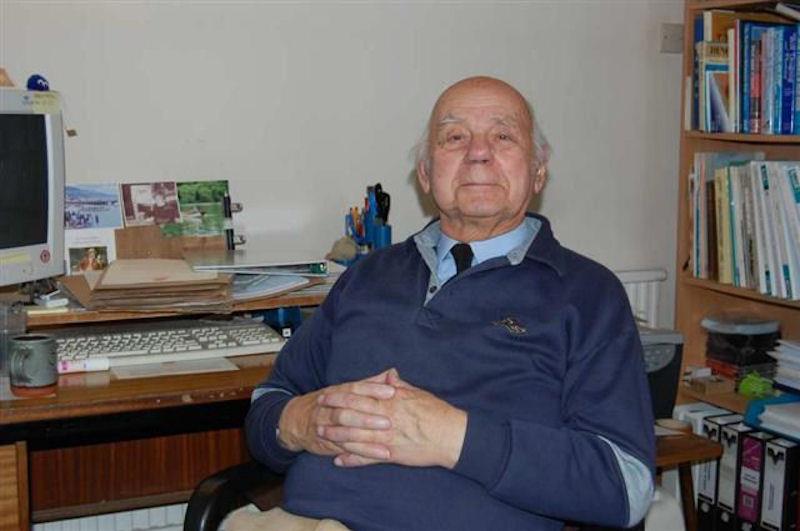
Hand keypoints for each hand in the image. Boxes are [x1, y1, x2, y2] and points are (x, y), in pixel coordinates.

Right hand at [277, 370, 395, 459]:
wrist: (295, 420)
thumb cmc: (328, 403)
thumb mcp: (346, 389)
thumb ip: (370, 383)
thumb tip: (392, 373)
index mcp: (337, 392)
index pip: (354, 389)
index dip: (372, 389)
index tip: (392, 392)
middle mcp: (329, 408)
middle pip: (348, 411)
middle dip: (368, 417)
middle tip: (389, 421)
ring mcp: (326, 427)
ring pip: (346, 433)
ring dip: (366, 440)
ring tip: (387, 446)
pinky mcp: (327, 443)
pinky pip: (345, 449)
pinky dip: (362, 453)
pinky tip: (377, 456)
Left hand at [317, 368, 466, 468]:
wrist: (450, 435)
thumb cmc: (436, 412)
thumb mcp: (417, 393)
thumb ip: (399, 385)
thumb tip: (389, 375)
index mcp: (390, 401)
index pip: (358, 395)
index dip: (339, 395)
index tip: (326, 394)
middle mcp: (384, 418)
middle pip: (351, 415)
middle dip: (332, 414)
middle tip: (316, 413)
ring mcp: (386, 438)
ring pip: (355, 437)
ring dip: (336, 436)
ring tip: (321, 435)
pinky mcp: (391, 455)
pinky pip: (367, 458)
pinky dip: (352, 460)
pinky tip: (338, 460)